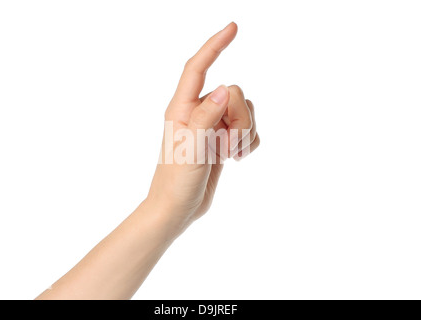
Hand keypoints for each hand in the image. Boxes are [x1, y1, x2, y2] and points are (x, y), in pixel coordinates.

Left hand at [147, 22, 259, 232]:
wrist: (178, 207)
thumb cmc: (176, 181)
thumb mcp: (191, 149)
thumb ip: (206, 117)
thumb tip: (223, 89)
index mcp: (182, 108)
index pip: (198, 68)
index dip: (215, 46)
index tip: (233, 28)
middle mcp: (198, 112)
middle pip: (233, 93)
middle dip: (239, 119)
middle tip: (227, 146)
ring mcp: (212, 125)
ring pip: (245, 110)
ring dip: (245, 133)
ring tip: (229, 154)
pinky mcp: (223, 139)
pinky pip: (249, 128)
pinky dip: (249, 142)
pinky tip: (236, 158)